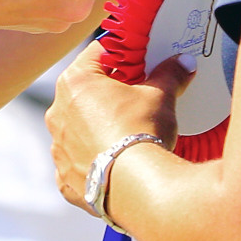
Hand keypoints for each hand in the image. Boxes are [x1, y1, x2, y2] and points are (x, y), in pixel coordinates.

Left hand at [49, 47, 189, 211]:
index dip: (121, 56)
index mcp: (74, 82)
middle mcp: (57, 111)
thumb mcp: (160, 96)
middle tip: (136, 98)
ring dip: (97, 127)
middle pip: (85, 91)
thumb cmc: (141, 133)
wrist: (136, 187)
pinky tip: (115, 161)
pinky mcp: (63, 176)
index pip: (97, 54)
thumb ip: (169, 73)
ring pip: (78, 128)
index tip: (137, 64)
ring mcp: (57, 146)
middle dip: (109, 93)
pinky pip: (77, 161)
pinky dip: (93, 159)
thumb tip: (182, 62)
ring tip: (127, 134)